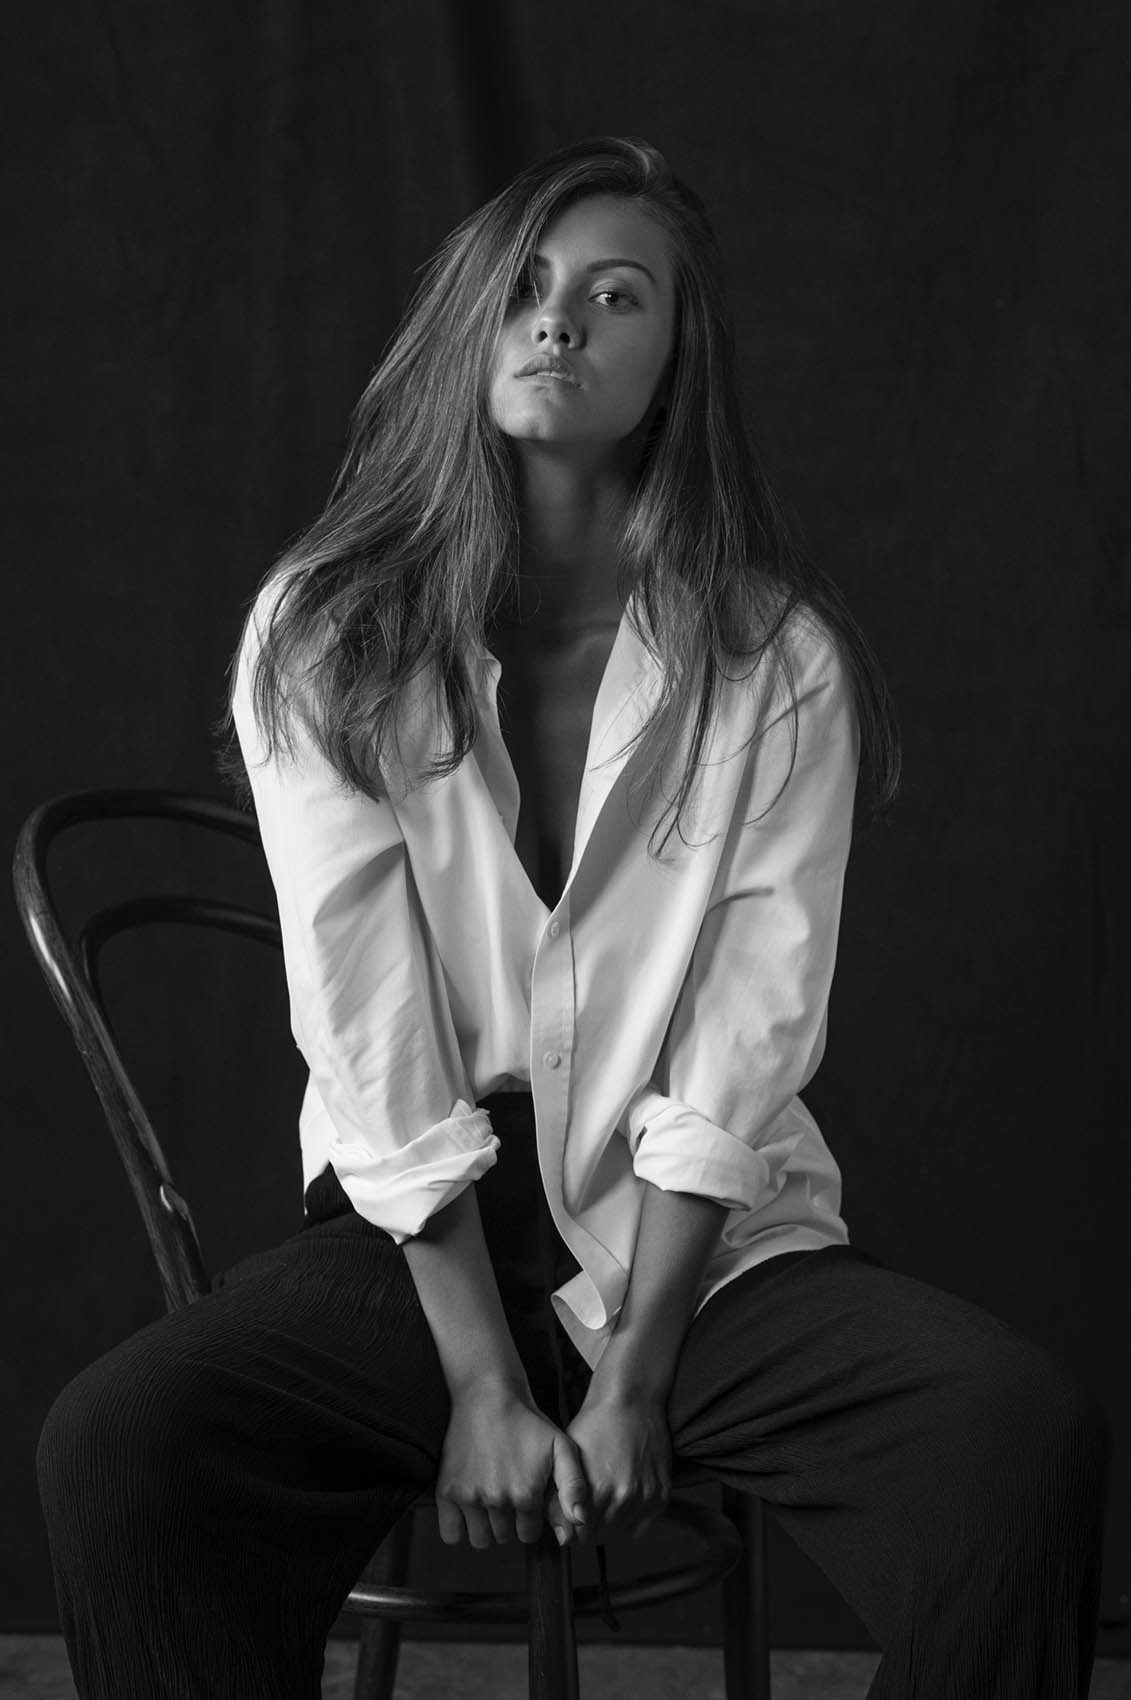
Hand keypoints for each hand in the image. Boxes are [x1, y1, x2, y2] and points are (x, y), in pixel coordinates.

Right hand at [436, 1378, 590, 1548]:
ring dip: (486, 1527)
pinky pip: (451, 1535)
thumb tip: (580, 1522)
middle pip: (505, 1537)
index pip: (530, 1534)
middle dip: (509, 1522)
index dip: (530, 1519)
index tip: (526, 1500)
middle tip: (507, 1493)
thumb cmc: (527, 1421)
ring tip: (489, 1500)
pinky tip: (469, 1509)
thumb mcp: (562, 1446)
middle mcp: (497, 1500)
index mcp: (526, 1494)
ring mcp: (469, 1497)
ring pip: (481, 1540)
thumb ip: (574, 1486)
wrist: (489, 1395)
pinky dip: (459, 1529)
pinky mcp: (447, 1491)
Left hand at [566, 1384, 671, 1538]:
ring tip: (602, 1503)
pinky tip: (620, 1502)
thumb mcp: (568, 1459)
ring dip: (609, 1524)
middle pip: (601, 1536)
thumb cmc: (594, 1425)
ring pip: (621, 1532)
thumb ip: (561, 1499)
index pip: (580, 1536)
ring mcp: (645, 1496)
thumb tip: (560, 1536)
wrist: (629, 1401)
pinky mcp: (661, 1493)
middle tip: (585, 1509)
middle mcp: (624, 1497)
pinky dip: (630, 1520)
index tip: (570, 1519)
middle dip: (589, 1526)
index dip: (572, 1529)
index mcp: (598, 1490)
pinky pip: (642, 1525)